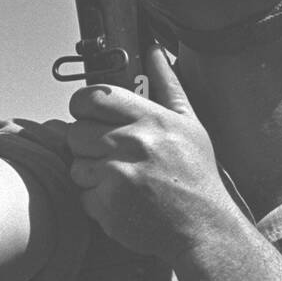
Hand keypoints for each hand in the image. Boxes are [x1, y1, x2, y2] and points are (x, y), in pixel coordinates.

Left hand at [67, 45, 239, 263]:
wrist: (206, 230)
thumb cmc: (197, 176)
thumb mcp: (190, 124)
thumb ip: (167, 84)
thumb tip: (154, 51)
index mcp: (150, 118)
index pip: (91, 97)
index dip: (83, 106)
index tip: (90, 117)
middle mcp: (133, 143)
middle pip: (76, 132)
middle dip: (87, 144)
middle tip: (110, 154)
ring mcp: (119, 175)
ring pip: (76, 166)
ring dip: (91, 174)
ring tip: (120, 180)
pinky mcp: (109, 206)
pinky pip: (82, 196)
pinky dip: (96, 202)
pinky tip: (121, 201)